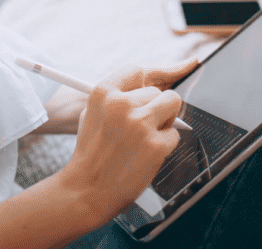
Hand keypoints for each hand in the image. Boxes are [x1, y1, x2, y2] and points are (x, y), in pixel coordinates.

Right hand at [54, 58, 198, 224]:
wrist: (87, 189)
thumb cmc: (92, 153)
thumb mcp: (92, 114)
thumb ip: (117, 98)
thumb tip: (146, 89)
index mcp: (103, 93)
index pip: (136, 71)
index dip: (152, 75)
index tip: (162, 78)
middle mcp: (121, 104)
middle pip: (157, 91)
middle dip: (156, 107)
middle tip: (145, 125)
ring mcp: (140, 124)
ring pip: (172, 105)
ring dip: (165, 120)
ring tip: (147, 136)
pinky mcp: (155, 145)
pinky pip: (174, 135)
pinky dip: (165, 145)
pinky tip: (146, 155)